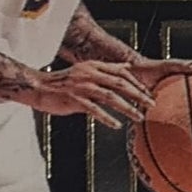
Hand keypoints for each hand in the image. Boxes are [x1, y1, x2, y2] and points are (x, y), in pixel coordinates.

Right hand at [23, 60, 155, 128]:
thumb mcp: (86, 71)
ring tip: (138, 117)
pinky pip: (94, 110)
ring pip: (110, 97)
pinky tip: (116, 125)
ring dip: (127, 108)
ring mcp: (82, 86)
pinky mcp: (74, 99)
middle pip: (120, 83)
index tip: (148, 93)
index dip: (137, 83)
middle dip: (138, 95)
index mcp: (94, 66)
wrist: (39, 87)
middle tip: (151, 105)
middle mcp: (89, 74)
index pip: (121, 72)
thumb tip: (126, 67)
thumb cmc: (64, 83)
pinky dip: (107, 118)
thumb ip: (106, 70)